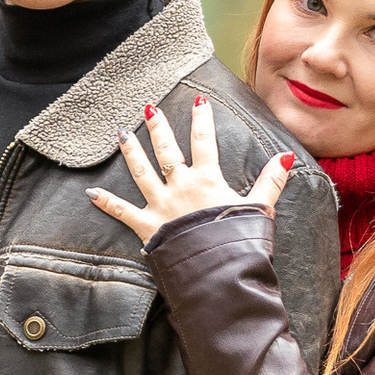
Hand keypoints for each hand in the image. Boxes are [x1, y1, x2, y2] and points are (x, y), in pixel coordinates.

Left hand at [92, 91, 292, 245]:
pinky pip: (123, 212)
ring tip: (122, 134)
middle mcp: (180, 187)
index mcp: (207, 181)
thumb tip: (284, 156)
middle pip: (167, 150)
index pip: (204, 142)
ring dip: (131, 153)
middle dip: (157, 127)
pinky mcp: (147, 227)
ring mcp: (161, 206)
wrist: (218, 271)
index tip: (198, 103)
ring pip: (141, 172)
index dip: (202, 121)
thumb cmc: (239, 241)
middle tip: (148, 108)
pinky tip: (90, 193)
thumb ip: (270, 181)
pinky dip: (106, 203)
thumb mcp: (259, 208)